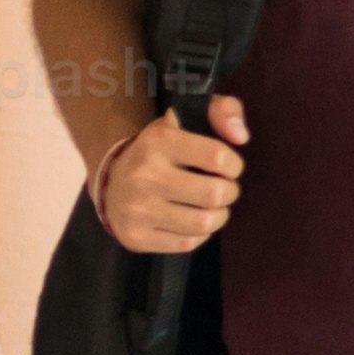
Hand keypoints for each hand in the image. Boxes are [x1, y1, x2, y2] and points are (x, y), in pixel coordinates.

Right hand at [98, 93, 245, 254]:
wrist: (112, 180)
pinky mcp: (136, 237)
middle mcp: (144, 175)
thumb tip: (241, 136)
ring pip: (204, 223)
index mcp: (158, 141)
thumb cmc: (162, 150)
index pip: (217, 157)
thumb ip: (224, 111)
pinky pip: (187, 244)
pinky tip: (191, 221)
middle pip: (215, 194)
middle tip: (223, 189)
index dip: (234, 165)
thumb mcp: (188, 117)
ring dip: (218, 216)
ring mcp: (137, 209)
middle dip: (229, 192)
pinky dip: (198, 234)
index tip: (228, 167)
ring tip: (212, 207)